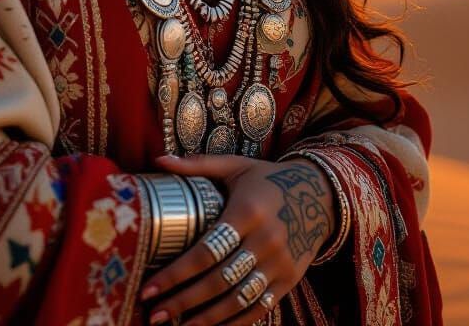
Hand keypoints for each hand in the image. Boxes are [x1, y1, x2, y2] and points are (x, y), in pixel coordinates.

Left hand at [140, 152, 335, 325]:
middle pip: (218, 281)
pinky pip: (259, 308)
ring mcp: (280, 264)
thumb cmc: (267, 179)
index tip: (150, 289)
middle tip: (155, 315)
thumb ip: (197, 165)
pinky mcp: (289, 280)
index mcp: (247, 211)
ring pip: (238, 301)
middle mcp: (265, 240)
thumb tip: (159, 159)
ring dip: (206, 319)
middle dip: (183, 301)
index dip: (176, 274)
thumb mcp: (236, 166)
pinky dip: (234, 322)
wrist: (318, 193)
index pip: (206, 251)